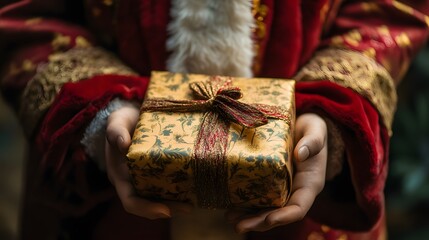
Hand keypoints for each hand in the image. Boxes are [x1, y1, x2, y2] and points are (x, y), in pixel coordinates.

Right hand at [105, 103, 191, 218]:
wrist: (131, 117)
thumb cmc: (123, 121)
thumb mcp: (117, 122)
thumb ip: (116, 131)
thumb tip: (123, 144)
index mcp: (119, 176)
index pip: (130, 201)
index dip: (146, 209)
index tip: (165, 211)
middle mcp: (132, 182)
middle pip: (148, 204)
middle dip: (168, 208)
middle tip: (188, 207)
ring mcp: (144, 179)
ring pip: (159, 199)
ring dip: (175, 203)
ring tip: (193, 203)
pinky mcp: (156, 174)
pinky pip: (166, 187)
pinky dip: (178, 191)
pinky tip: (193, 189)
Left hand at [225, 113, 327, 232]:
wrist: (303, 126)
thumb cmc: (312, 129)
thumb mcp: (316, 131)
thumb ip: (312, 142)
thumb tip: (300, 154)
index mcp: (309, 184)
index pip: (299, 208)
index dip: (285, 217)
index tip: (269, 220)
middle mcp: (295, 191)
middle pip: (278, 214)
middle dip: (259, 223)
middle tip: (239, 226)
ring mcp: (281, 188)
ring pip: (266, 209)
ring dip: (248, 217)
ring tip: (230, 218)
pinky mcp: (269, 181)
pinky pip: (257, 197)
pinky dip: (244, 203)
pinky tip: (229, 205)